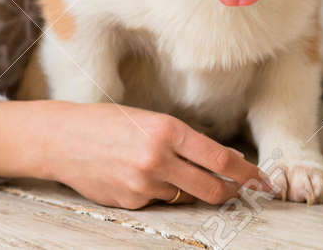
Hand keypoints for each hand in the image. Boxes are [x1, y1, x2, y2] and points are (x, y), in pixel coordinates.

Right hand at [0, 100, 271, 209]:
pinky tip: (137, 175)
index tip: (260, 180)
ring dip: (188, 189)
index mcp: (166, 130)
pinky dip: (158, 192)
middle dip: (230, 193)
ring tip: (169, 171)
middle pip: (212, 189)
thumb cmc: (106, 123)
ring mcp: (144, 184)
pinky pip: (158, 201)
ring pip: (185, 196)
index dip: (246, 174)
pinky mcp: (131, 202)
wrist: (62, 139)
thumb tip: (223, 160)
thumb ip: (183, 141)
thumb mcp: (148, 119)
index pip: (221, 159)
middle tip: (238, 191)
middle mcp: (158, 158)